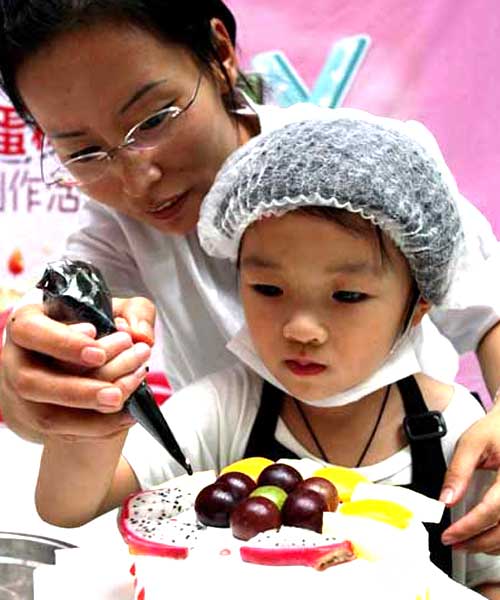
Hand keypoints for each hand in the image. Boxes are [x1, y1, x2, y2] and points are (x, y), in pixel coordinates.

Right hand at [0, 297, 155, 440]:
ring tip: (128, 398)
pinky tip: (128, 415)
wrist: (80, 360)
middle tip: (117, 392)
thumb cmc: (96, 329)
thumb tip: (141, 335)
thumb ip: (136, 312)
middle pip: (31, 383)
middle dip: (78, 391)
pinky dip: (100, 427)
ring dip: (91, 412)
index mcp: (28, 324)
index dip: (63, 343)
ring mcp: (23, 395)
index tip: (98, 353)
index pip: (31, 331)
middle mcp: (17, 361)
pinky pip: (64, 433)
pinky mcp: (39, 420)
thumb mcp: (117, 310)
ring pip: (46, 415)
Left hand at [440, 404, 499, 552]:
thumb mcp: (471, 444)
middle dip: (477, 542)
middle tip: (453, 543)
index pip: (491, 511)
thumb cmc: (495, 430)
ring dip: (491, 545)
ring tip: (466, 543)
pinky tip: (486, 538)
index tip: (448, 535)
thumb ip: (458, 472)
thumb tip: (445, 500)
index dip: (468, 528)